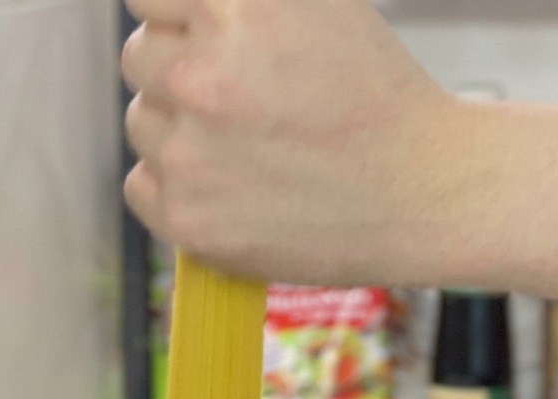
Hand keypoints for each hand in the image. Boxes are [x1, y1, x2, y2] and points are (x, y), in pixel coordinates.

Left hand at [121, 0, 459, 286]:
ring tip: (247, 149)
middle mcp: (202, 76)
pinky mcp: (186, 218)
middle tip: (242, 101)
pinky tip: (228, 187)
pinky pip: (140, 187)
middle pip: (139, 58)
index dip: (180, 17)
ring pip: (141, 124)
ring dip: (178, 131)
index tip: (204, 38)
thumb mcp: (316, 2)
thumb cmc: (373, 97)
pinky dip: (174, 189)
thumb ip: (238, 1)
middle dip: (180, 72)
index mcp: (237, 7)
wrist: (418, 196)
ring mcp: (189, 153)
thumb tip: (181, 6)